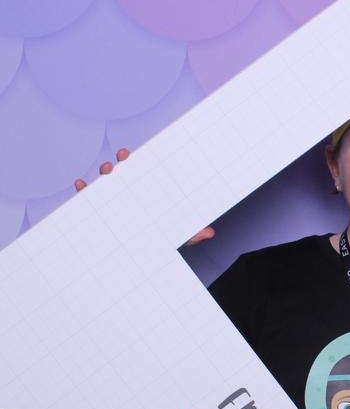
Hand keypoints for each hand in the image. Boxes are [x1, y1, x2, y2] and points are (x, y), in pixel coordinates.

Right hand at [74, 147, 214, 245]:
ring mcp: (114, 204)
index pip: (138, 174)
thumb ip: (193, 234)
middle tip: (117, 161)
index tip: (126, 153)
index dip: (131, 162)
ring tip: (105, 171)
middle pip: (120, 176)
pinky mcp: (101, 214)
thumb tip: (210, 233)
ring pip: (105, 186)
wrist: (148, 255)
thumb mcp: (180, 236)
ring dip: (103, 176)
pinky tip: (80, 185)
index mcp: (146, 193)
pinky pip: (89, 201)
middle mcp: (128, 195)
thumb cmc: (165, 240)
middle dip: (116, 166)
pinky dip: (83, 192)